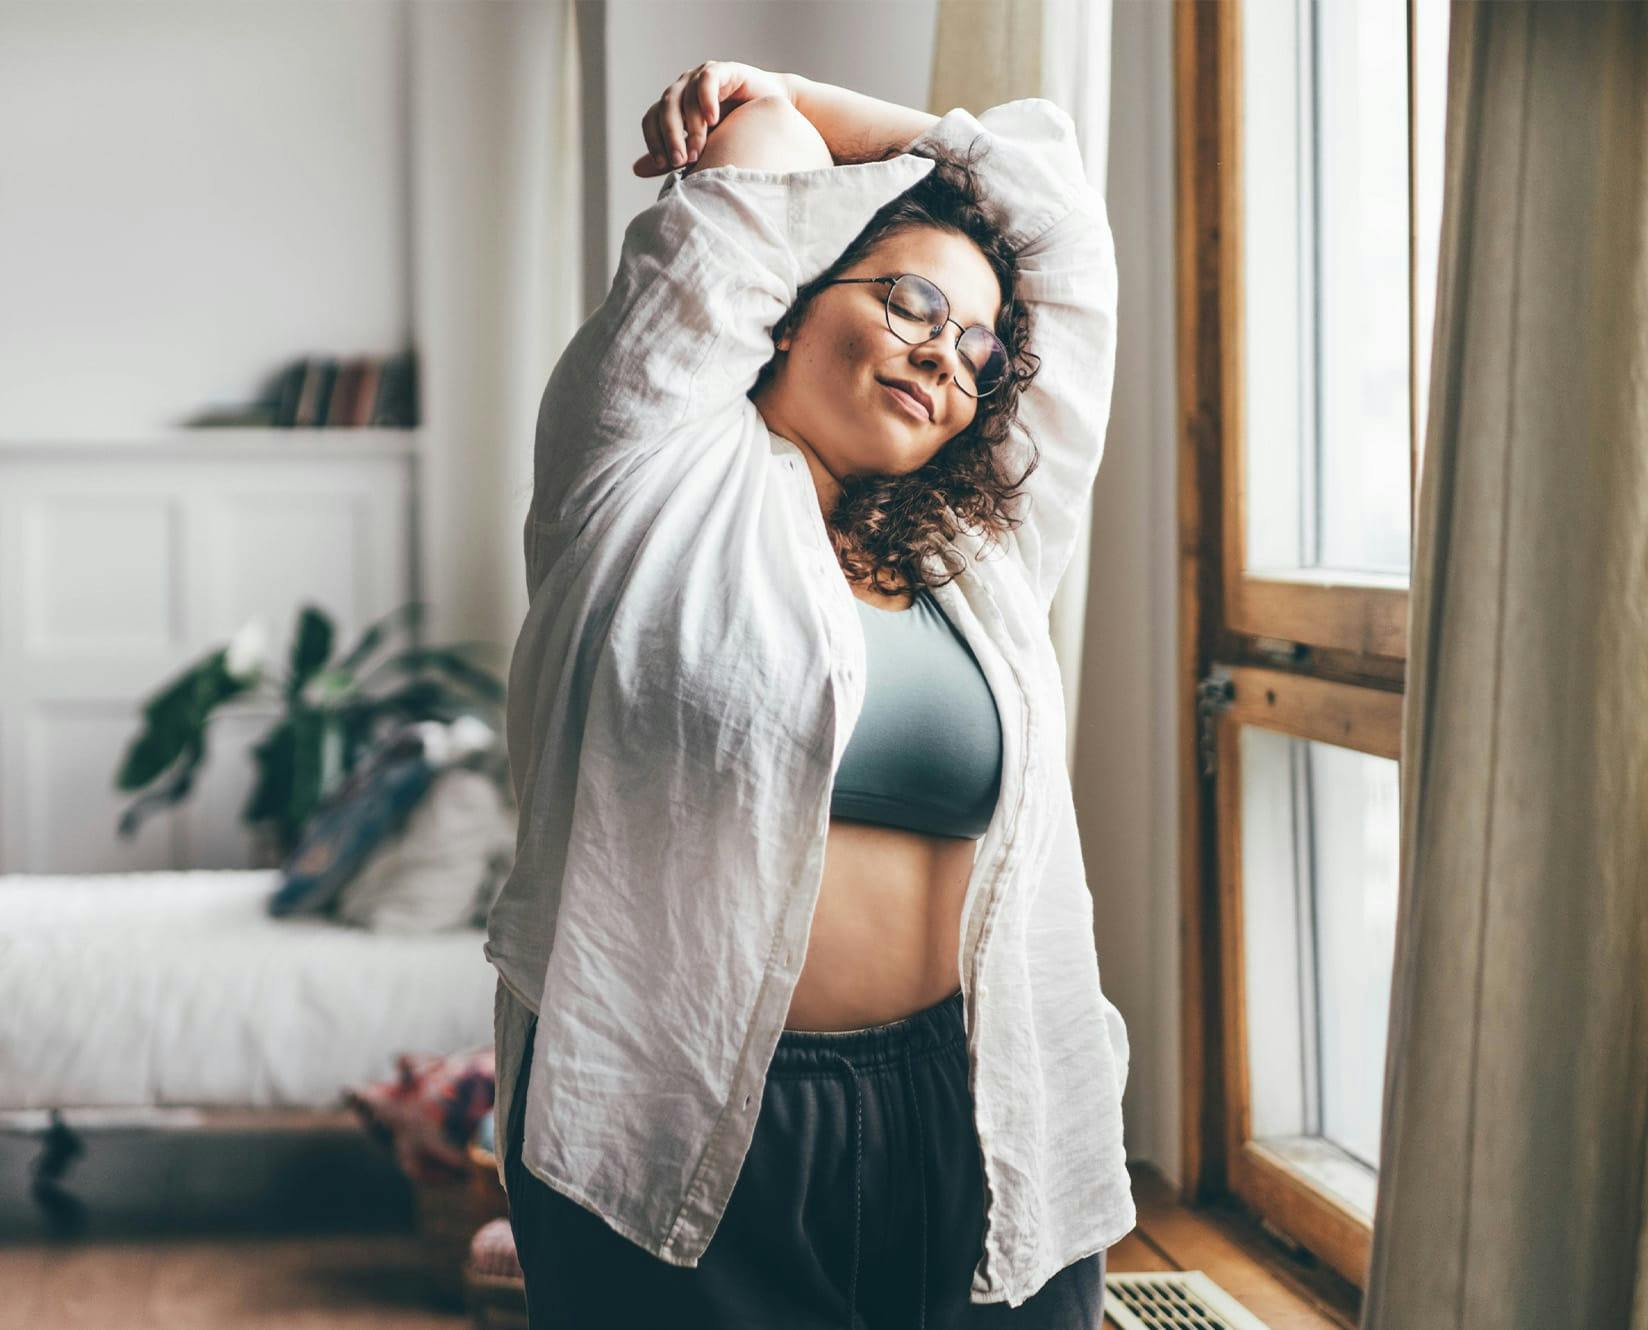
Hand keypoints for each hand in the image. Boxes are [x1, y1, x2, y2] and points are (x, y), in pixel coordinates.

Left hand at [632, 60, 794, 176]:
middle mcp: (683, 89)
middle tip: (680, 161)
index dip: (653, 141)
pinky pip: (707, 80)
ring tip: (699, 150)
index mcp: (674, 107)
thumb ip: (673, 156)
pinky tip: (713, 120)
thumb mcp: (702, 148)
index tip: (663, 164)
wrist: (773, 113)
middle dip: (670, 137)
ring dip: (690, 126)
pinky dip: (706, 99)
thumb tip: (636, 170)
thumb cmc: (736, 131)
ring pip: (685, 98)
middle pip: (665, 108)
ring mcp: (701, 77)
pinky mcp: (724, 70)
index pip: (651, 119)